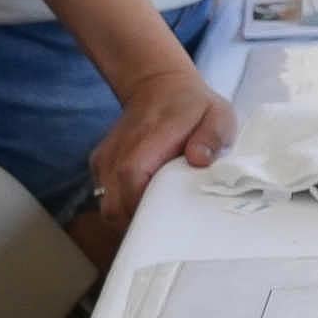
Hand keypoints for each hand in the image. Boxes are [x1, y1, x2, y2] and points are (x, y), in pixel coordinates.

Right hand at [91, 64, 237, 226]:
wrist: (157, 84)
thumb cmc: (192, 105)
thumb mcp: (216, 114)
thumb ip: (211, 136)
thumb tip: (198, 160)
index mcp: (148, 139)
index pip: (132, 179)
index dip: (145, 208)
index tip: (169, 223)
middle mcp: (119, 151)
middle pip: (114, 205)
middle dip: (139, 225)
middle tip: (168, 233)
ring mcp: (106, 159)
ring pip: (107, 207)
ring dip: (131, 220)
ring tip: (158, 222)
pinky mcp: (101, 165)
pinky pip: (105, 198)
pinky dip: (123, 209)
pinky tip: (146, 206)